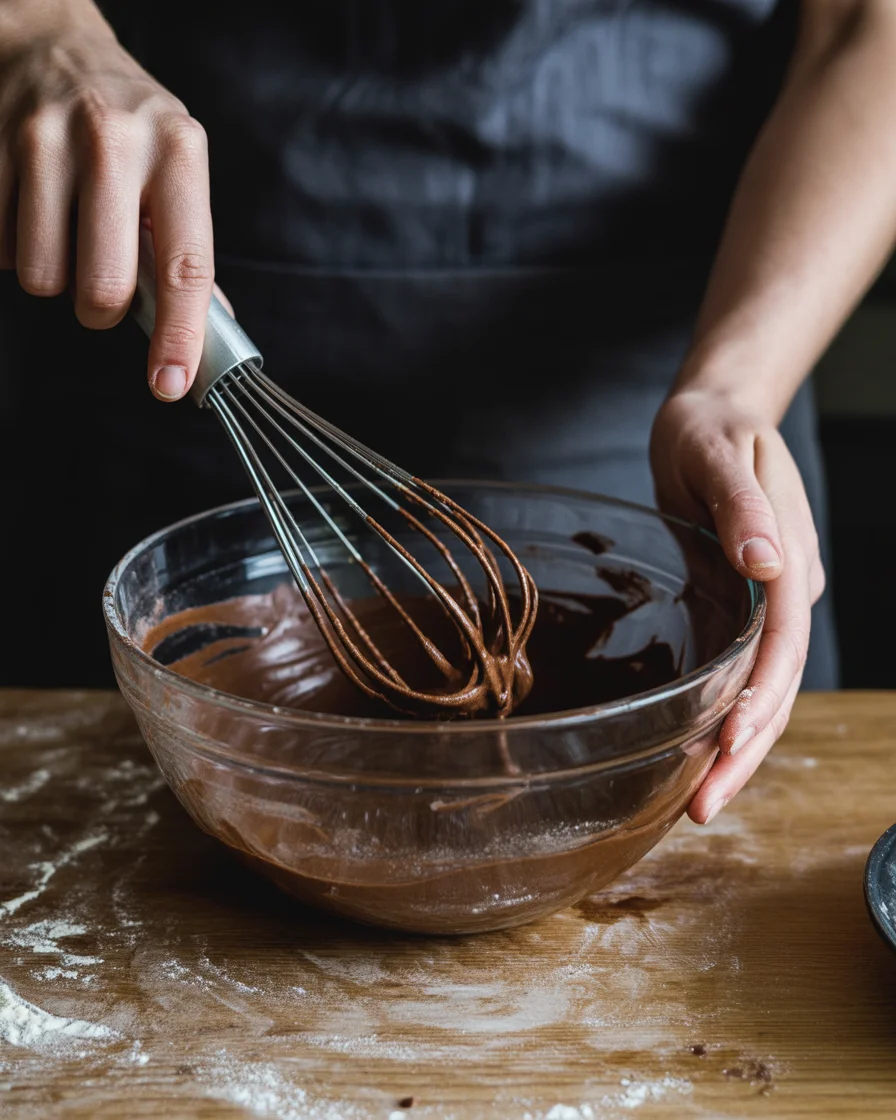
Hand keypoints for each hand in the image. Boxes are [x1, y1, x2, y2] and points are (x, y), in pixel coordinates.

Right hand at [0, 0, 213, 399]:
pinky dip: (15, 249)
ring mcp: (46, 140)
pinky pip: (1, 250)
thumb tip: (212, 335)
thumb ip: (187, 251)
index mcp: (178, 153)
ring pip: (44, 278)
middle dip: (101, 311)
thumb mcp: (177, 170)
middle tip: (103, 287)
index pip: (186, 267)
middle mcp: (115, 142)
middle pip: (103, 288)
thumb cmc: (128, 127)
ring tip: (66, 236)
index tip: (171, 384)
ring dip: (55, 279)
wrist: (50, 45)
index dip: (178, 337)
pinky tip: (31, 210)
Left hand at [650, 388, 824, 822]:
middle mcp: (786, 592)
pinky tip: (699, 753)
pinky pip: (742, 673)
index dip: (760, 698)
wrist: (714, 413)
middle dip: (745, 750)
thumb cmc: (710, 428)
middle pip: (777, 684)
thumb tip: (767, 564)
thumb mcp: (718, 453)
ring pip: (763, 690)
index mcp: (789, 562)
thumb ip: (742, 508)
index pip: (783, 646)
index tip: (726, 742)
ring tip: (699, 802)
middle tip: (701, 808)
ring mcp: (768, 605)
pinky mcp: (744, 608)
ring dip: (737, 749)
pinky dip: (725, 716)